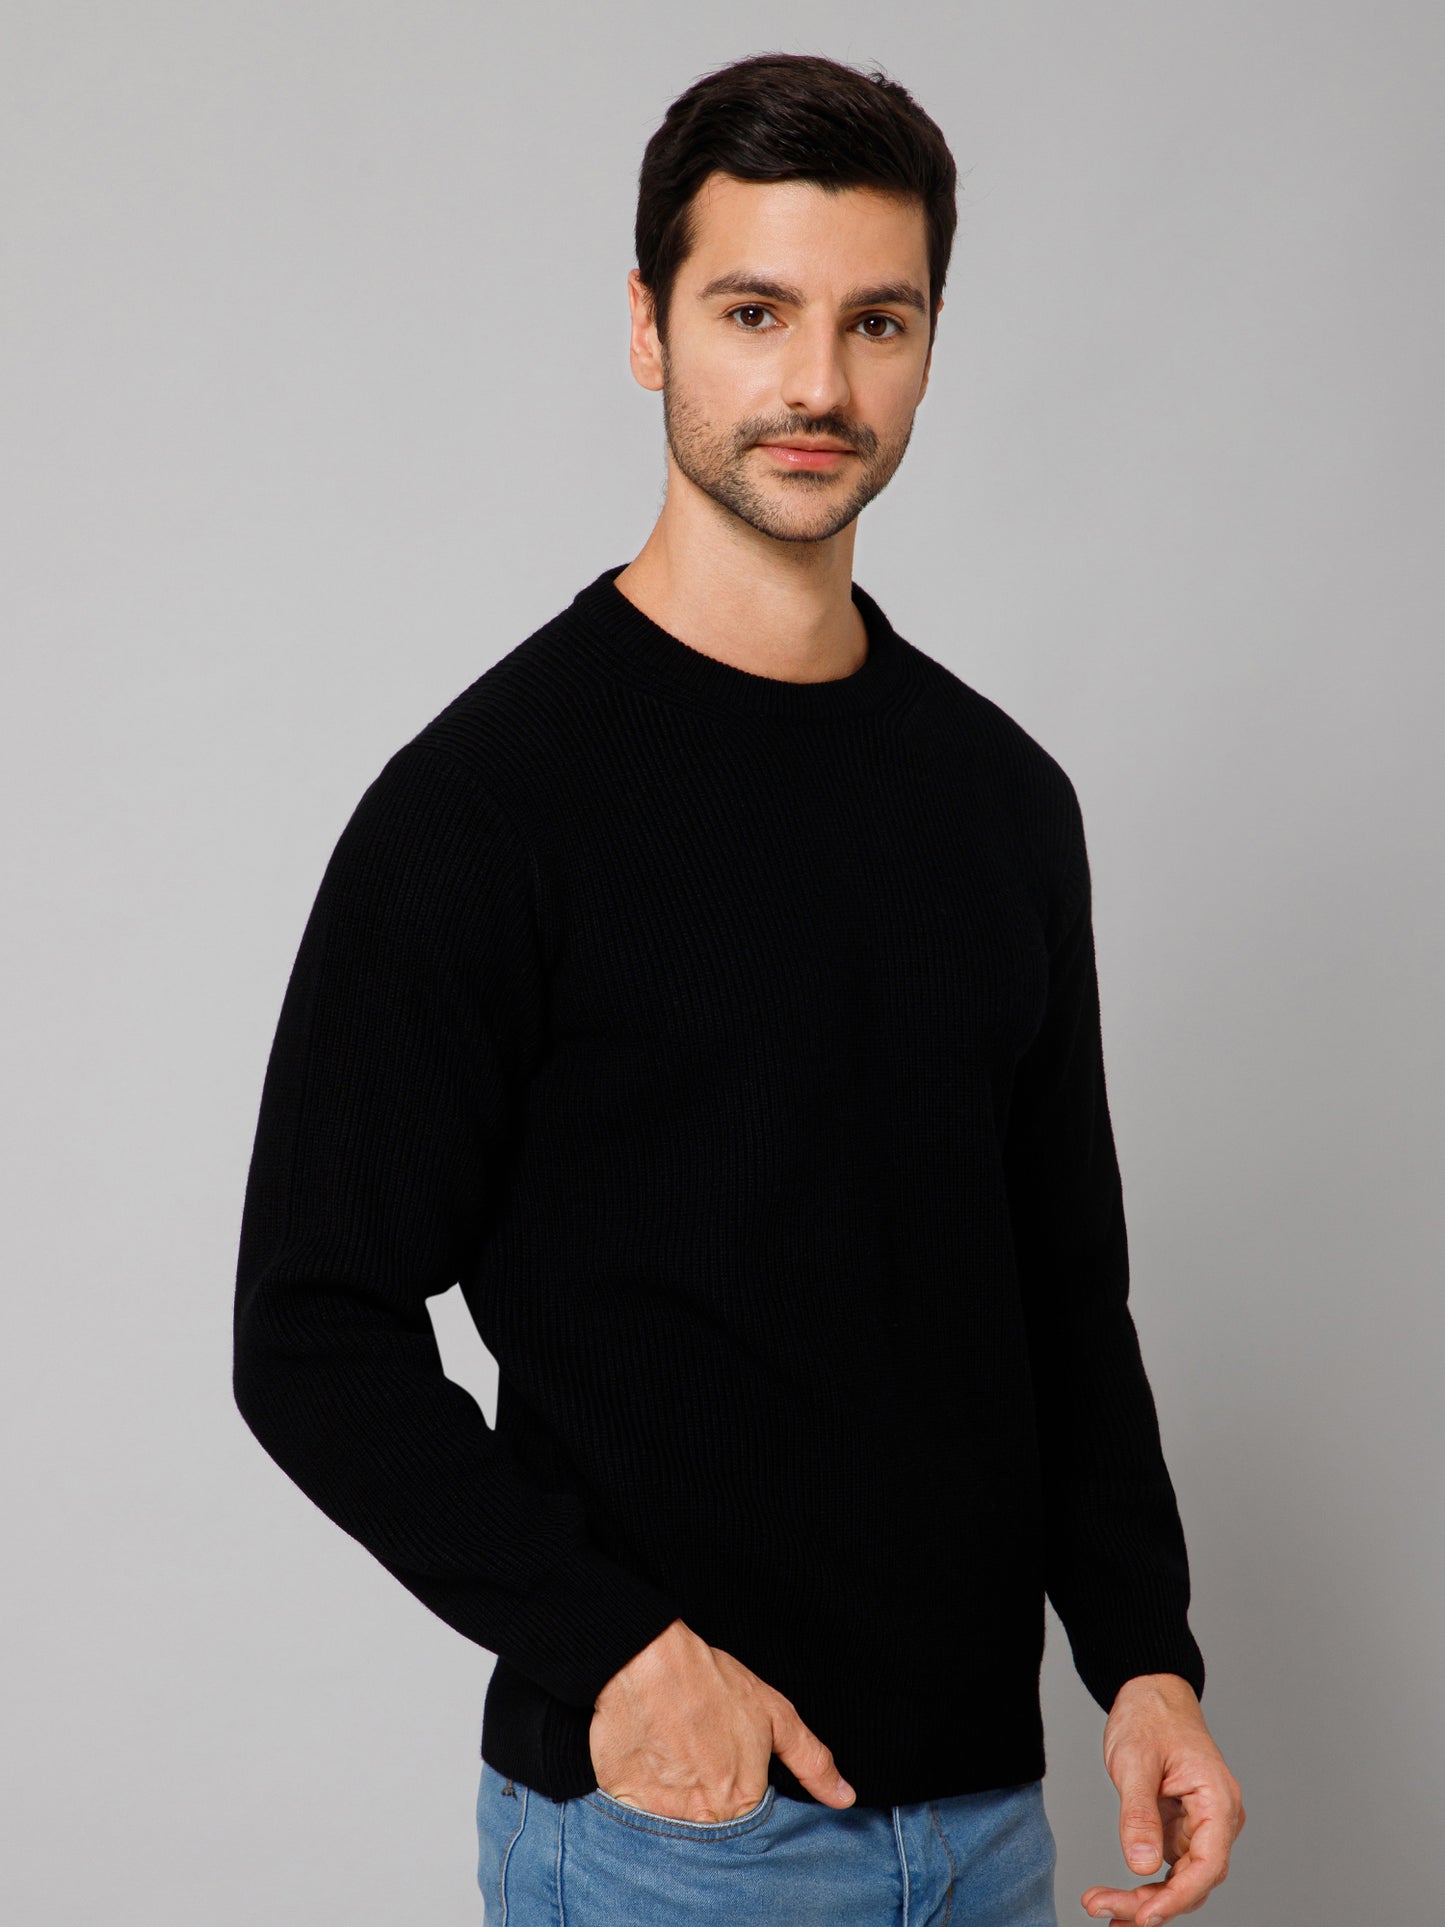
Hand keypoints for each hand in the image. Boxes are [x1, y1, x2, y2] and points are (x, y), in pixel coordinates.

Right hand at [588, 1617, 855, 1823]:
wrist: (648, 1659)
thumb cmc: (712, 1683)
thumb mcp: (774, 1714)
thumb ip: (812, 1761)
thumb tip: (845, 1798)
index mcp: (744, 1803)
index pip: (747, 1823)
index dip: (737, 1793)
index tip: (724, 1765)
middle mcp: (705, 1818)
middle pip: (711, 1829)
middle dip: (706, 1802)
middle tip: (695, 1759)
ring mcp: (662, 1815)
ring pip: (674, 1827)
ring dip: (673, 1802)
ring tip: (671, 1759)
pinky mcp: (624, 1804)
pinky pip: (636, 1817)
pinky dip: (641, 1796)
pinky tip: (647, 1763)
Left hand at [1080, 1674, 1244, 1924]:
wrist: (1149, 1692)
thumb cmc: (1150, 1716)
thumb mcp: (1136, 1761)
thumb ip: (1139, 1813)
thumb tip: (1141, 1865)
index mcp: (1219, 1800)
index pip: (1208, 1864)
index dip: (1178, 1897)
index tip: (1145, 1916)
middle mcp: (1217, 1819)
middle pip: (1193, 1880)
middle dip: (1151, 1903)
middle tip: (1103, 1909)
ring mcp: (1200, 1827)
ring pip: (1180, 1880)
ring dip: (1144, 1899)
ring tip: (1101, 1906)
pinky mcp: (1181, 1829)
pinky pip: (1169, 1868)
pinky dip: (1145, 1885)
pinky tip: (1117, 1899)